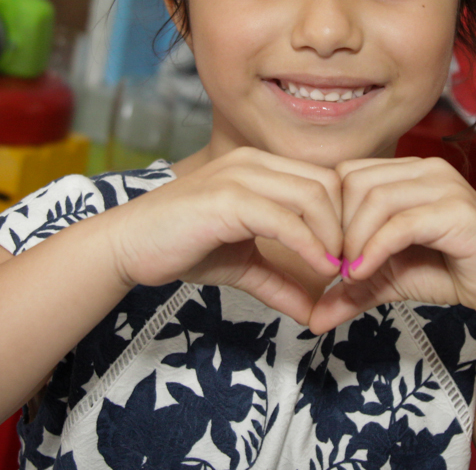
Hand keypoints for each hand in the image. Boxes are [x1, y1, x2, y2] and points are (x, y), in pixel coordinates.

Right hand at [105, 147, 343, 324]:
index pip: (324, 179)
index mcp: (259, 167)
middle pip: (328, 183)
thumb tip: (313, 312)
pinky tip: (319, 271)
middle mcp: (253, 163)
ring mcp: (239, 177)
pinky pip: (285, 220)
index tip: (347, 257)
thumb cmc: (180, 247)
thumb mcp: (241, 265)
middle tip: (347, 266)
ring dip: (333, 237)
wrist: (127, 246)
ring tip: (334, 271)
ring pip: (313, 196)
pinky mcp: (227, 200)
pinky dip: (310, 247)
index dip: (344, 217)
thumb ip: (278, 281)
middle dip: (346, 226)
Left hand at [308, 157, 475, 334]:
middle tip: (340, 267)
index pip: (347, 174)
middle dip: (338, 227)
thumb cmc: (451, 274)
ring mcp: (444, 186)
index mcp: (408, 173)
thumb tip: (313, 319)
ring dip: (354, 240)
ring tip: (353, 273)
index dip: (331, 214)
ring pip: (375, 198)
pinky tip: (367, 272)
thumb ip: (352, 290)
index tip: (330, 255)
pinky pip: (401, 223)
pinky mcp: (458, 212)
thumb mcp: (390, 279)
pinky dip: (376, 248)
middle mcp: (426, 169)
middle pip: (354, 182)